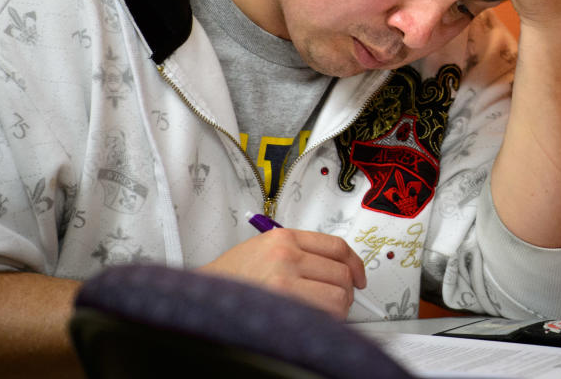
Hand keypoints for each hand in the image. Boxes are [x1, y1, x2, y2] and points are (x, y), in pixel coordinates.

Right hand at [196, 228, 366, 318]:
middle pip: (342, 273)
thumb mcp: (264, 249)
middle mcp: (286, 257)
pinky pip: (324, 316)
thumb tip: (337, 266)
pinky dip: (327, 322)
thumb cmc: (232, 278)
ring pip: (338, 296)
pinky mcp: (283, 308)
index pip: (336, 246)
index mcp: (283, 239)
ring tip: (323, 312)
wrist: (202, 298)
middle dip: (346, 290)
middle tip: (338, 299)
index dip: (354, 263)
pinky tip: (314, 322)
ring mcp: (284, 282)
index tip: (358, 275)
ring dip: (338, 308)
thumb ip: (299, 251)